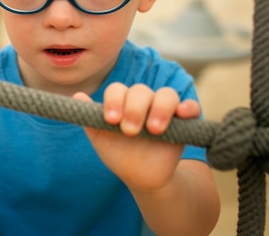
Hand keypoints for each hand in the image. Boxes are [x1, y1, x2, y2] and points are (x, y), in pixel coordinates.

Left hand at [73, 82, 199, 191]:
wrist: (142, 178)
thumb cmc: (119, 155)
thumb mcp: (101, 139)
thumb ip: (90, 119)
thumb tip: (77, 95)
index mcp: (123, 102)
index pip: (118, 90)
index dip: (114, 101)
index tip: (111, 120)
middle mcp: (144, 102)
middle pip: (141, 91)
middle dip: (134, 108)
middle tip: (129, 131)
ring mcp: (165, 110)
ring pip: (167, 95)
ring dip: (160, 108)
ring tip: (153, 130)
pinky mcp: (184, 121)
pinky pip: (191, 107)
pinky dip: (188, 107)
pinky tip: (183, 114)